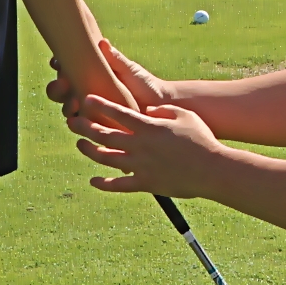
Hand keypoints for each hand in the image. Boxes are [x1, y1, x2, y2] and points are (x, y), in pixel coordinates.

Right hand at [44, 39, 167, 130]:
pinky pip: (81, 125)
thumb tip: (102, 42)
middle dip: (57, 87)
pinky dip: (78, 122)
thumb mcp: (128, 69)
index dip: (58, 66)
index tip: (57, 62)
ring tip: (74, 103)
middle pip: (59, 90)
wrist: (158, 106)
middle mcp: (84, 92)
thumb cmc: (143, 83)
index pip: (66, 69)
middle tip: (64, 84)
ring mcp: (88, 109)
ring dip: (66, 105)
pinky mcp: (96, 125)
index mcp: (89, 74)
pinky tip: (80, 118)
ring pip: (67, 108)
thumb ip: (114, 58)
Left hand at [74, 91, 233, 198]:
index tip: (86, 99)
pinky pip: (119, 185)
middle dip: (85, 127)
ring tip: (80, 145)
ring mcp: (141, 166)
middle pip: (105, 135)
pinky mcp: (146, 184)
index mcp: (149, 127)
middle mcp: (140, 146)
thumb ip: (162, 111)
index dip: (100, 105)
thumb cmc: (202, 139)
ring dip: (90, 151)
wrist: (213, 170)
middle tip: (72, 121)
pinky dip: (104, 183)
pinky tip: (93, 180)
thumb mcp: (184, 116)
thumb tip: (146, 110)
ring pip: (106, 158)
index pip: (118, 113)